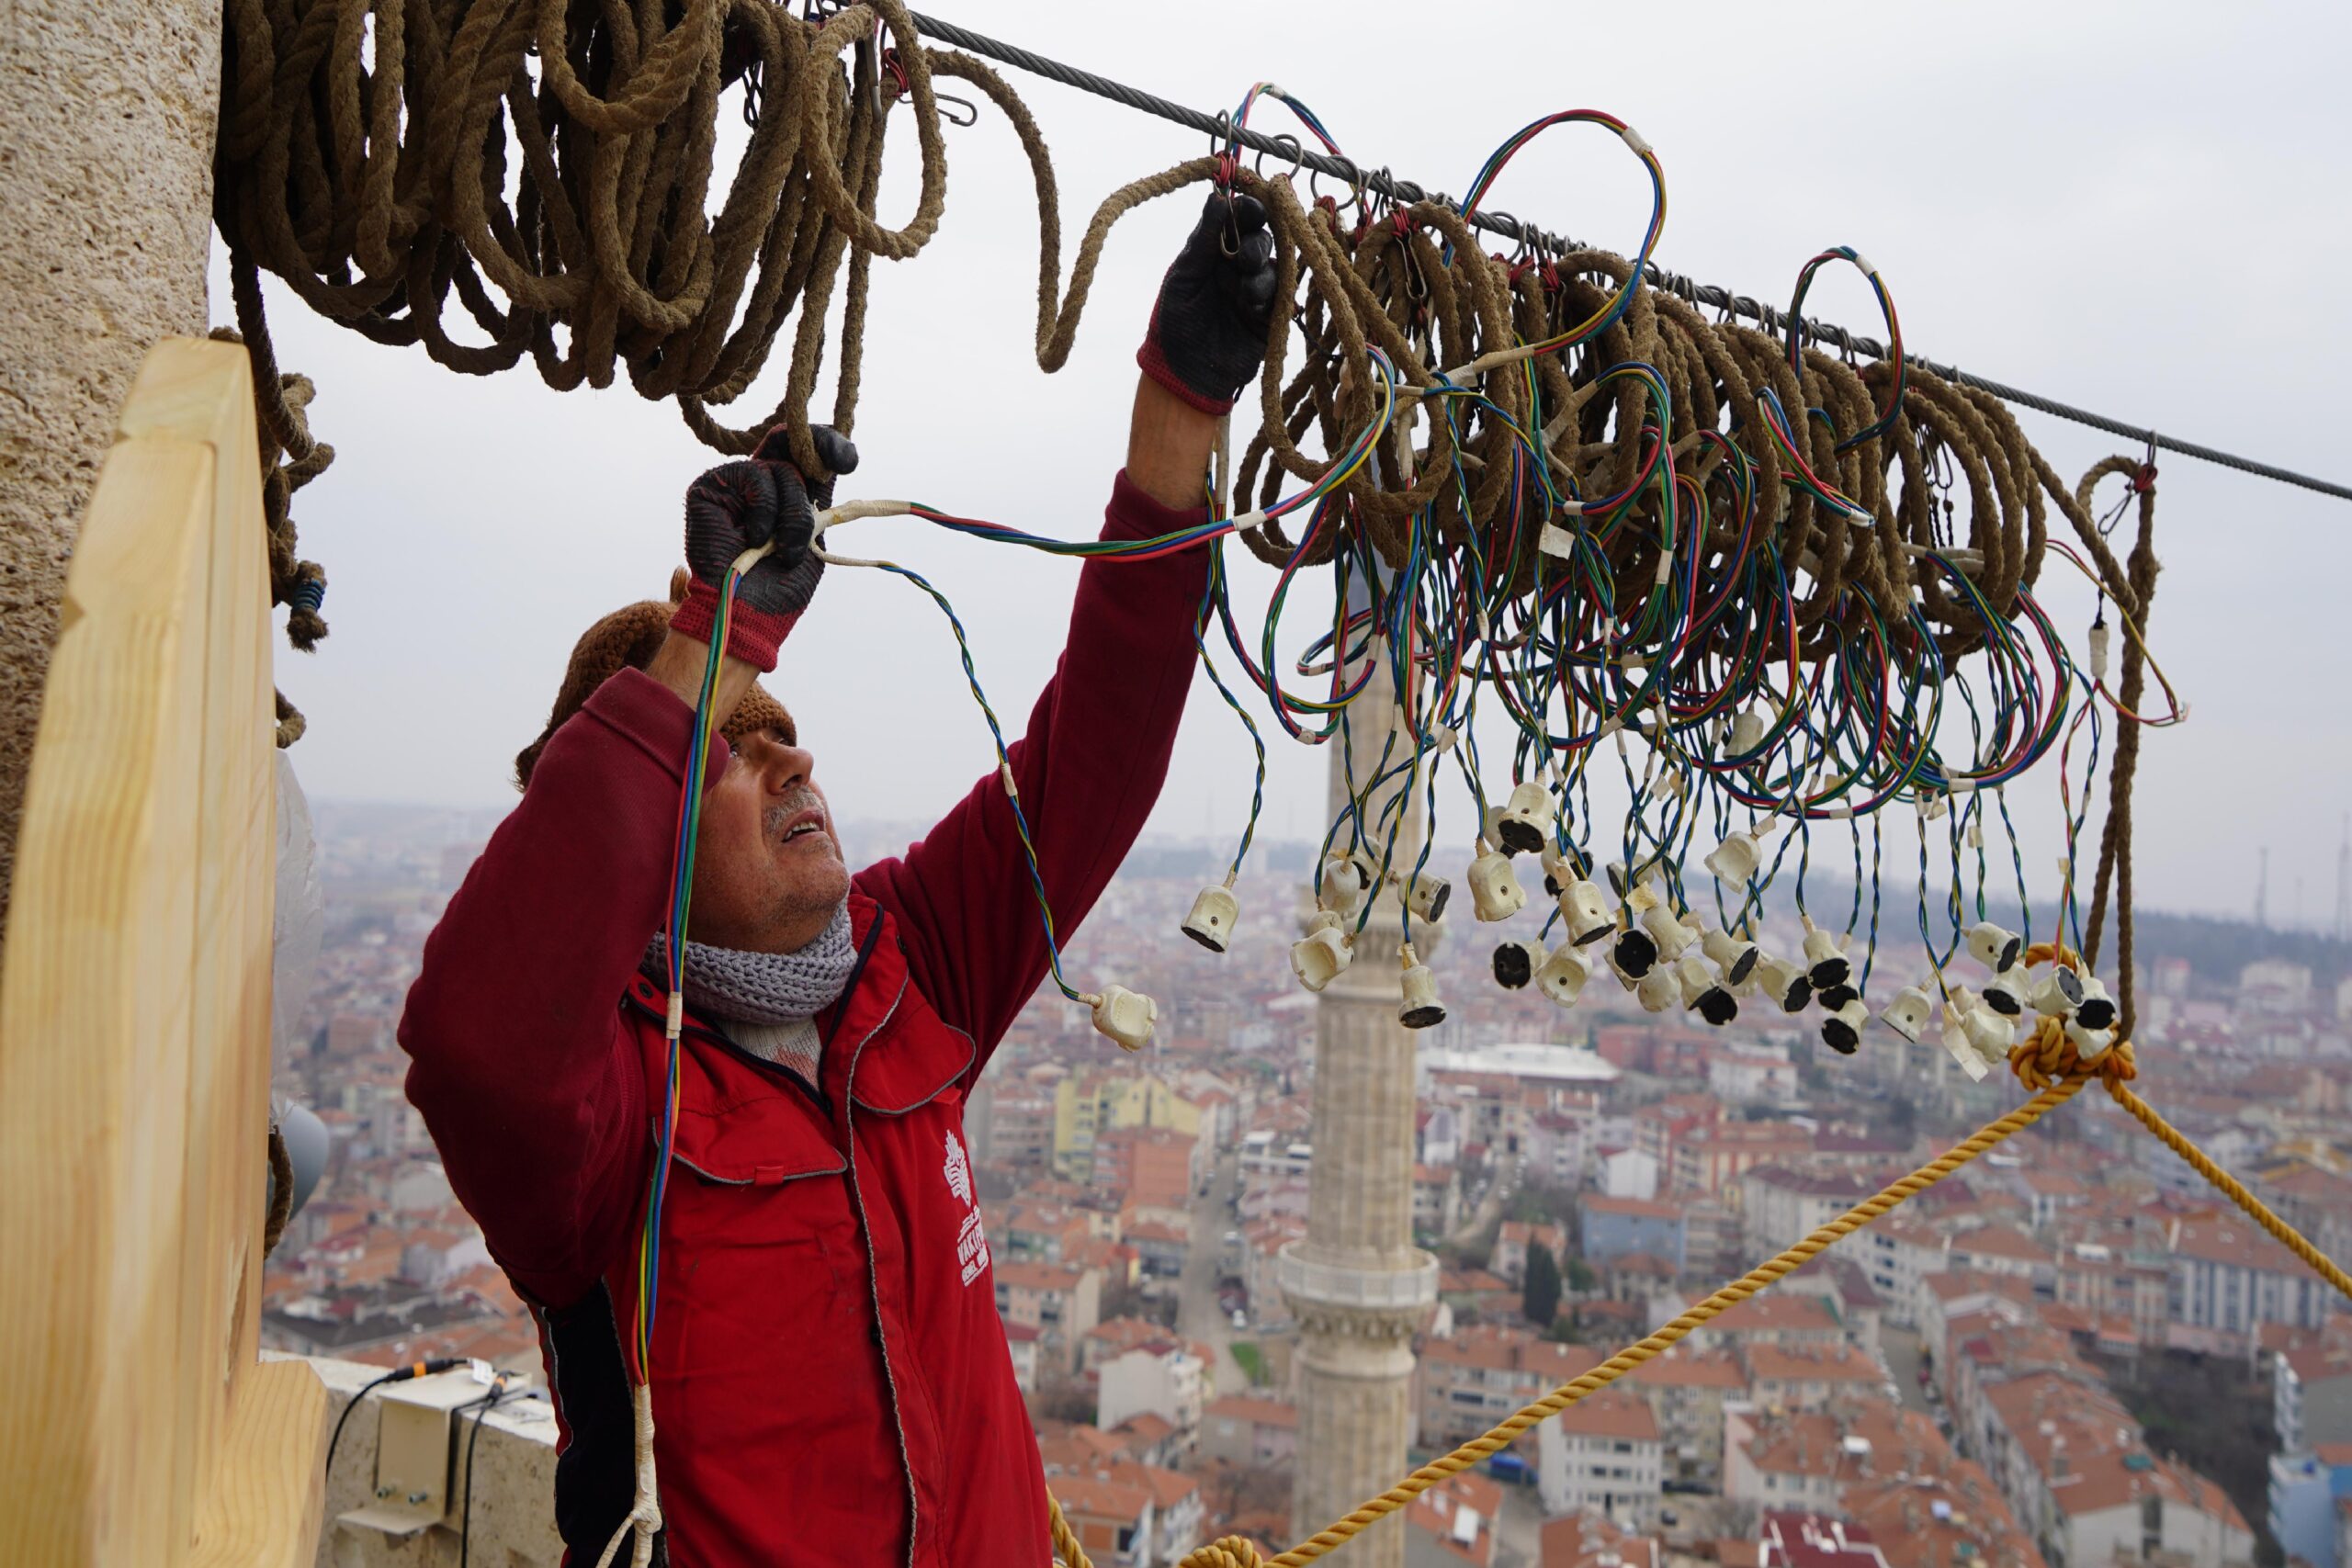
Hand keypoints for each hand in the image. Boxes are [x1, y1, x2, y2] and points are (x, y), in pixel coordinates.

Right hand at [670, 425, 858, 671]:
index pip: (805, 456)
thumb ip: (818, 500)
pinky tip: (755, 538)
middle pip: (788, 441)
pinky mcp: (709, 487)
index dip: (828, 445)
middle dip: (819, 447)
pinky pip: (752, 475)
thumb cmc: (779, 588)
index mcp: (786, 496)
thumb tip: (838, 460)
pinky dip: (765, 509)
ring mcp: (733, 484)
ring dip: (793, 512)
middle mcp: (759, 484)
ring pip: (780, 469)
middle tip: (840, 461)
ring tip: (784, 549)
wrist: (749, 615)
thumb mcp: (812, 539)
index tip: (848, 460)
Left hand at [1136, 189, 1277, 414]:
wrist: (1183, 373)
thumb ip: (1203, 238)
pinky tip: (1256, 306)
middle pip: (1263, 239)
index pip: (1240, 219)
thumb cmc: (1175, 322)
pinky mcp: (1269, 317)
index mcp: (1216, 250)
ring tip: (1246, 294)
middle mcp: (1239, 266)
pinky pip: (1282, 299)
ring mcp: (1256, 290)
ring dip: (1263, 276)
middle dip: (1258, 245)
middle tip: (1245, 260)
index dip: (1249, 209)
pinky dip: (1273, 299)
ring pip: (1274, 268)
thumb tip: (1217, 197)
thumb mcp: (1185, 274)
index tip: (1250, 208)